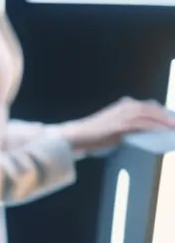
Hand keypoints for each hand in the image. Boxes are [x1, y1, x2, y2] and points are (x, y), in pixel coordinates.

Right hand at [56, 97, 174, 157]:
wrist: (77, 137)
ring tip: (174, 127)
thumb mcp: (114, 126)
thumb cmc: (94, 134)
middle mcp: (125, 107)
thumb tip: (148, 132)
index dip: (162, 111)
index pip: (148, 106)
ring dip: (165, 121)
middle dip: (166, 115)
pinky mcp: (122, 125)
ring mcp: (123, 115)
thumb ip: (129, 125)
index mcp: (123, 105)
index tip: (171, 118)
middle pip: (152, 108)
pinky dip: (157, 127)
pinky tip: (165, 132)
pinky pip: (145, 125)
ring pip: (151, 115)